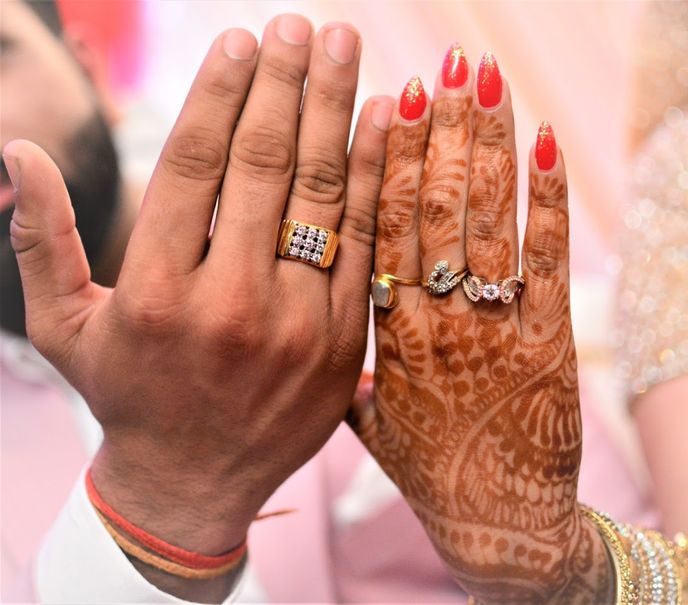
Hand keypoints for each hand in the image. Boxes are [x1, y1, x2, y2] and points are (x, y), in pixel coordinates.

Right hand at [5, 15, 391, 600]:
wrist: (194, 484)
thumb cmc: (128, 397)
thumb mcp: (66, 328)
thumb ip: (42, 241)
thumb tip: (16, 154)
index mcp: (154, 293)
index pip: (194, 166)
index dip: (220, 93)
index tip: (241, 41)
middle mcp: (229, 305)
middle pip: (264, 166)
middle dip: (284, 83)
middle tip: (300, 25)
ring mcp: (297, 325)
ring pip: (321, 195)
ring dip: (334, 109)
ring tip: (343, 45)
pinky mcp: (343, 342)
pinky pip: (364, 243)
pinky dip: (373, 175)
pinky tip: (379, 117)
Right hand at [351, 49, 612, 602]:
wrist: (495, 521)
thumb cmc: (430, 468)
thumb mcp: (374, 421)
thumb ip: (352, 368)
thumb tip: (326, 328)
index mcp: (386, 333)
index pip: (380, 229)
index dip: (386, 161)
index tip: (387, 103)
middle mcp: (434, 320)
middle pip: (432, 208)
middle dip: (438, 130)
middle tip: (438, 64)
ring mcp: (492, 328)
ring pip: (484, 220)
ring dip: (484, 144)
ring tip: (482, 79)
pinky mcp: (547, 341)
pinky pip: (545, 259)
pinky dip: (545, 198)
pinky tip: (542, 141)